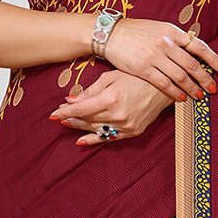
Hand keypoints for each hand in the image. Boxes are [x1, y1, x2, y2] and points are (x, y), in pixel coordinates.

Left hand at [48, 67, 181, 146]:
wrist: (164, 88)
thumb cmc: (137, 77)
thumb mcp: (111, 77)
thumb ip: (90, 91)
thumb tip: (70, 101)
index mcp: (111, 98)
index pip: (81, 109)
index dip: (64, 112)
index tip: (52, 114)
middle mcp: (117, 114)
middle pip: (86, 120)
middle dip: (70, 119)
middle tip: (58, 118)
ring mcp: (126, 126)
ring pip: (96, 129)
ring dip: (79, 128)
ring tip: (67, 124)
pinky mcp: (132, 132)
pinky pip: (109, 138)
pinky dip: (94, 139)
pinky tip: (81, 140)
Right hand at [97, 16, 217, 100]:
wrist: (110, 33)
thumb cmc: (134, 31)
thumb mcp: (158, 28)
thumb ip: (174, 37)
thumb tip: (191, 47)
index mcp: (172, 31)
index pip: (199, 46)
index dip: (213, 58)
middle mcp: (167, 43)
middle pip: (193, 64)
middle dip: (206, 78)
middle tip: (213, 88)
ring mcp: (156, 56)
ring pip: (181, 76)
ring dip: (193, 88)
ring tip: (200, 96)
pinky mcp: (144, 68)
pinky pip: (165, 83)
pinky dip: (176, 92)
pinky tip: (182, 98)